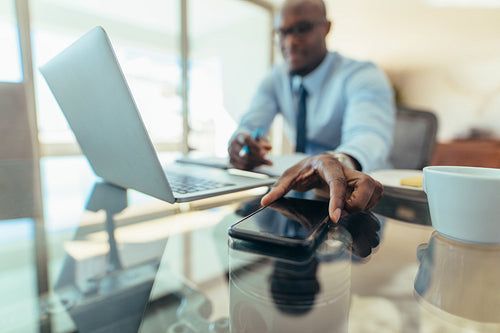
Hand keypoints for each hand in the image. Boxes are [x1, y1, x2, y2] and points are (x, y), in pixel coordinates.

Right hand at [228, 133, 272, 169]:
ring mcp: (231, 153)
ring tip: (266, 163)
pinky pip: (241, 166)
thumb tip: (269, 147)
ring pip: (244, 161)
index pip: (247, 141)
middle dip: (258, 158)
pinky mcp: (231, 160)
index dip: (256, 147)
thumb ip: (264, 142)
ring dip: (256, 163)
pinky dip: (251, 167)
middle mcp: (233, 144)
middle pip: (245, 153)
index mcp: (240, 136)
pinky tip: (258, 164)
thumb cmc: (251, 139)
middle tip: (269, 162)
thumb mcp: (259, 138)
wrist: (241, 140)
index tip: (264, 153)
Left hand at [261, 154, 382, 222]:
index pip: (337, 181)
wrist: (317, 164)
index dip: (337, 200)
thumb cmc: (304, 170)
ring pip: (375, 190)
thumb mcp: (289, 176)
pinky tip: (353, 207)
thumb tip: (265, 201)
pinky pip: (377, 195)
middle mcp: (346, 168)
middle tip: (340, 213)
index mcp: (327, 164)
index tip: (335, 218)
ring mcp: (358, 175)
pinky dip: (369, 204)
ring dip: (363, 205)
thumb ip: (278, 188)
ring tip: (345, 209)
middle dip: (355, 204)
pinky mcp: (365, 183)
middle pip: (366, 185)